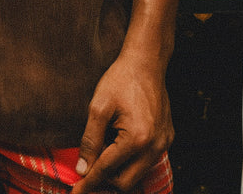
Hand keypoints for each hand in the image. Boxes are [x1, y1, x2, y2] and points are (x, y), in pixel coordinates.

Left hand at [71, 52, 172, 193]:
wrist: (146, 62)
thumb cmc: (120, 79)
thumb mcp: (98, 107)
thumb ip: (90, 140)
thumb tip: (83, 169)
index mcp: (136, 139)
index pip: (106, 170)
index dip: (88, 182)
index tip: (75, 192)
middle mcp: (154, 146)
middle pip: (125, 182)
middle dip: (105, 178)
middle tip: (89, 167)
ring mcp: (164, 144)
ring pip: (137, 174)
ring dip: (118, 169)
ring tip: (105, 147)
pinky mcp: (167, 138)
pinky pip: (147, 161)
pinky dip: (131, 160)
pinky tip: (119, 142)